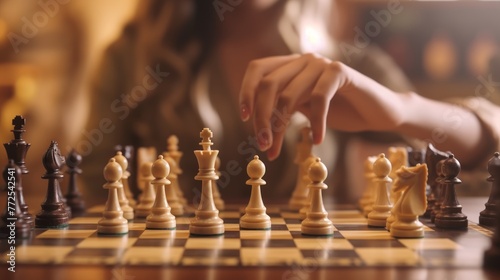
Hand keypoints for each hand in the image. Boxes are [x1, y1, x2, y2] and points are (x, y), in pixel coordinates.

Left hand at [239, 53, 407, 159]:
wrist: (379, 112)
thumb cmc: (341, 113)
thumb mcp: (305, 110)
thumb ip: (285, 108)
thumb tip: (257, 124)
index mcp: (292, 65)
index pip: (258, 69)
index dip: (246, 91)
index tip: (244, 118)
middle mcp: (304, 60)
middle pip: (269, 85)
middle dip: (262, 118)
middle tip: (263, 145)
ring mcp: (321, 64)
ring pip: (289, 96)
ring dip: (280, 128)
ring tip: (276, 151)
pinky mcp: (340, 72)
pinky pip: (318, 100)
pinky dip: (316, 123)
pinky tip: (317, 141)